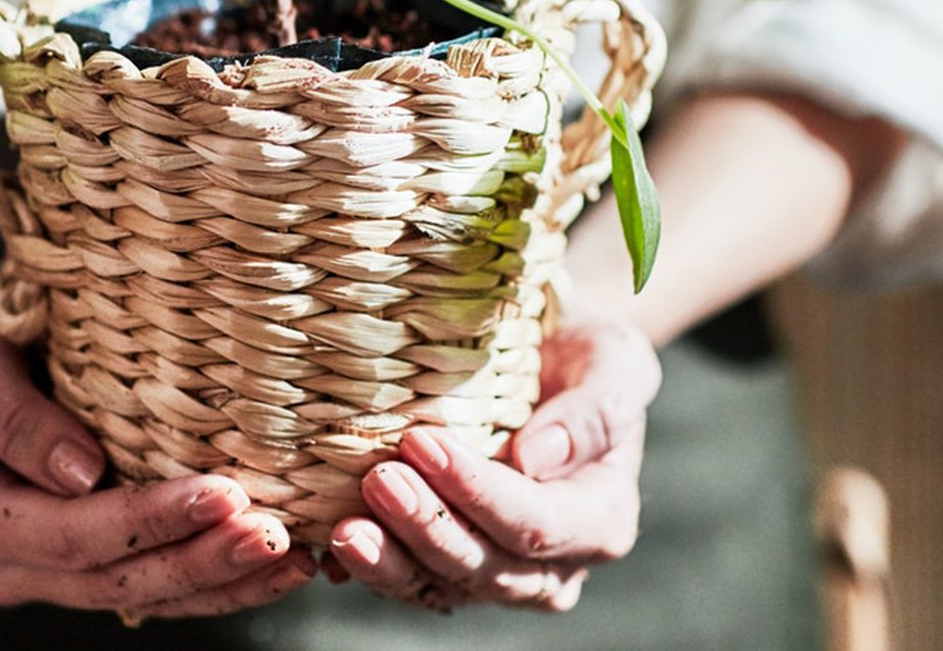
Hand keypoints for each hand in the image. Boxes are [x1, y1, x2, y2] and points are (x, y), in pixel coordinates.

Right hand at [0, 318, 315, 617]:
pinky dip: (216, 579)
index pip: (69, 536)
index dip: (146, 521)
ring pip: (141, 596)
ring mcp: (50, 573)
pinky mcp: (92, 562)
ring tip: (289, 559)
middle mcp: (8, 561)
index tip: (220, 494)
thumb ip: (14, 419)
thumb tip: (82, 474)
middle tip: (271, 536)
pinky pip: (156, 584)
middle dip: (198, 562)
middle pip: (112, 581)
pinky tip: (273, 565)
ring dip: (221, 583)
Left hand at [326, 321, 660, 611]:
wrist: (548, 362)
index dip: (478, 492)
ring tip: (345, 528)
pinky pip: (410, 581)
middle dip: (427, 527)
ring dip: (390, 561)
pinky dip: (371, 568)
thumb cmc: (583, 356)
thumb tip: (535, 461)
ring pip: (441, 586)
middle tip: (379, 479)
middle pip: (485, 568)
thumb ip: (594, 411)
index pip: (536, 524)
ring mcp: (498, 571)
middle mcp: (553, 564)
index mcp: (600, 519)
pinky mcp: (451, 565)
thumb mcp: (612, 361)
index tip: (423, 443)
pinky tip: (329, 543)